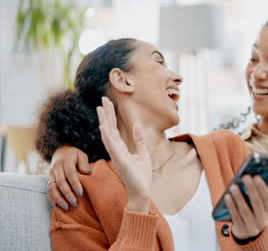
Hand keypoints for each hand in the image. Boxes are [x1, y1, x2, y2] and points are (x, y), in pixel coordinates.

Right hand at [48, 146, 91, 209]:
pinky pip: (48, 190)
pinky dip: (52, 199)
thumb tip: (88, 172)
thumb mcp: (81, 155)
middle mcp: (56, 168)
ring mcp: (51, 174)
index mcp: (65, 161)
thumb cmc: (74, 155)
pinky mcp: (49, 179)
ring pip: (52, 188)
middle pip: (60, 183)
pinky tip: (58, 206)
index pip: (70, 174)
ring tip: (66, 207)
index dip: (75, 184)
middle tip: (74, 203)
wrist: (61, 151)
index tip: (80, 193)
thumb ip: (84, 163)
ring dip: (58, 199)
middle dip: (67, 194)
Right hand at [97, 97, 151, 212]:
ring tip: (100, 108)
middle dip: (106, 113)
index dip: (111, 116)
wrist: (142, 192)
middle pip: (109, 128)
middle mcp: (116, 150)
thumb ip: (139, 140)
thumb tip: (137, 125)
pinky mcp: (119, 160)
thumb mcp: (143, 154)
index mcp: (121, 149)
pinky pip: (111, 146)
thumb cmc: (141, 176)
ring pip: (108, 134)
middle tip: (103, 99)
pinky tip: (103, 126)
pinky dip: (107, 136)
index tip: (107, 103)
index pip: (114, 129)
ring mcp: (116, 155)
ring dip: (104, 121)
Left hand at [224, 175, 267, 239]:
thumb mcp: (264, 206)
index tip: (256, 176)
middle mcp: (263, 221)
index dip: (262, 188)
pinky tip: (227, 196)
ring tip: (233, 186)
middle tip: (245, 177)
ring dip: (239, 197)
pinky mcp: (242, 230)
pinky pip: (236, 217)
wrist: (247, 233)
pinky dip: (231, 206)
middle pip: (257, 203)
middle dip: (251, 189)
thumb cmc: (255, 213)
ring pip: (245, 211)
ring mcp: (253, 227)